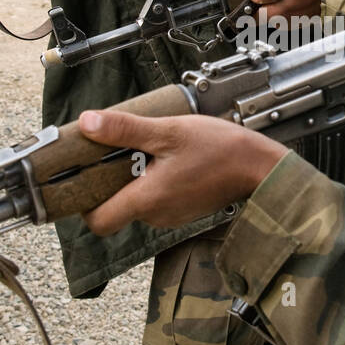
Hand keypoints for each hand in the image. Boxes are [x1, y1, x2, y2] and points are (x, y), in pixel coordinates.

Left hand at [77, 110, 288, 235]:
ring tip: (146, 149)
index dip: (83, 204)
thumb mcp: (169, 131)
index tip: (83, 178)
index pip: (98, 222)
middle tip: (115, 152)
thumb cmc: (221, 150)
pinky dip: (154, 181)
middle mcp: (156, 215)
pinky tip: (166, 158)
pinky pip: (157, 199)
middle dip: (110, 182)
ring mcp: (172, 215)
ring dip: (135, 178)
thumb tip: (88, 123)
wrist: (261, 166)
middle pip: (116, 208)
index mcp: (147, 199)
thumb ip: (125, 129)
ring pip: (137, 202)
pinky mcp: (184, 209)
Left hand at [249, 0, 333, 19]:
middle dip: (262, 5)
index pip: (254, 16)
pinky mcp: (300, 22)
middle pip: (263, 17)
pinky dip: (284, 8)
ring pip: (274, 17)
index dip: (250, 6)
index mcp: (278, 13)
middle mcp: (283, 22)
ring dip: (274, 6)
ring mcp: (292, 23)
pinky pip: (285, 17)